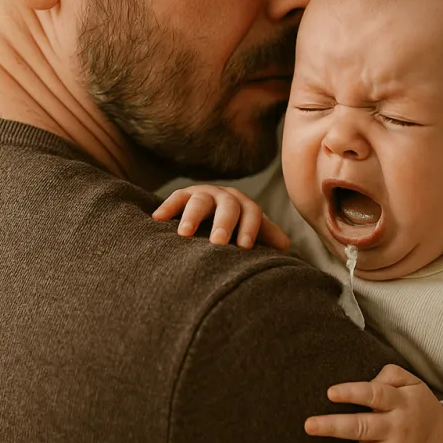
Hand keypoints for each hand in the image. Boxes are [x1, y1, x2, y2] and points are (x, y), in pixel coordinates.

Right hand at [154, 185, 290, 249]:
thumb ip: (266, 235)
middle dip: (223, 223)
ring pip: (199, 201)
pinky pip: (175, 198)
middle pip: (227, 206)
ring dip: (192, 217)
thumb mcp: (251, 230)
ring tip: (184, 235)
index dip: (249, 229)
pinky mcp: (183, 195)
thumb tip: (285, 245)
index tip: (244, 247)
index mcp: (245, 205)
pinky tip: (157, 219)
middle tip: (218, 243)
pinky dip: (167, 207)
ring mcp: (203, 194)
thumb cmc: (236, 228)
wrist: (211, 213)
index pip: (252, 213)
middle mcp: (225, 196)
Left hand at [303, 364, 442, 442]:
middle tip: (309, 425)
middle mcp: (394, 430)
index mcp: (399, 404)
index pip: (374, 395)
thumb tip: (368, 379)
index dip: (352, 393)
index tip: (330, 393)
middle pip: (361, 427)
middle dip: (333, 427)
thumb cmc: (421, 409)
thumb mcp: (414, 384)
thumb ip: (391, 375)